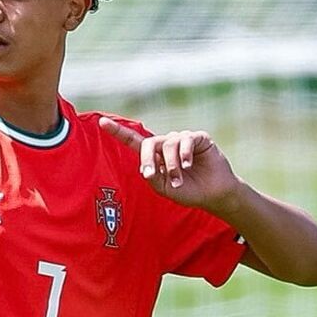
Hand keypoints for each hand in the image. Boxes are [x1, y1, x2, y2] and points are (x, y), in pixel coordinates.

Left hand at [99, 117, 242, 213]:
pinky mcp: (199, 138)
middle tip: (151, 174)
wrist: (214, 194)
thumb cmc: (188, 191)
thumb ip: (152, 177)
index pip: (134, 140)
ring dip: (171, 165)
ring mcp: (183, 139)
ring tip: (179, 179)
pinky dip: (184, 154)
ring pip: (168, 144)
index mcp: (155, 155)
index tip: (102, 122)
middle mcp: (167, 144)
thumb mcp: (164, 188)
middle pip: (149, 143)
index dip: (118, 131)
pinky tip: (188, 165)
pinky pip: (186, 140)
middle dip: (148, 159)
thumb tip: (145, 167)